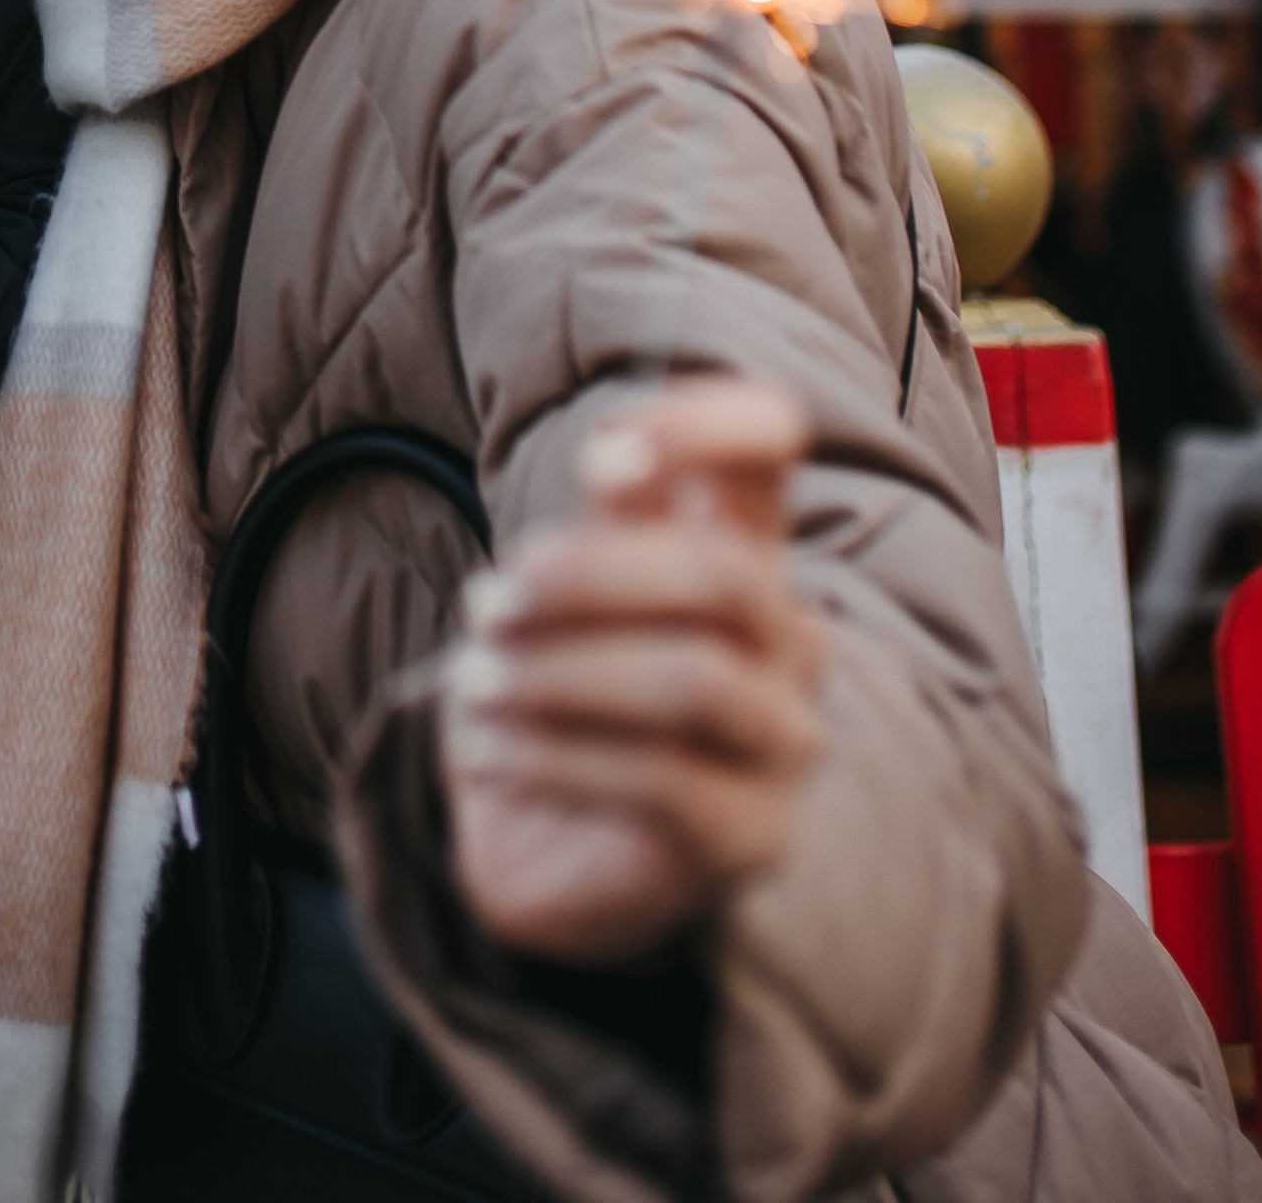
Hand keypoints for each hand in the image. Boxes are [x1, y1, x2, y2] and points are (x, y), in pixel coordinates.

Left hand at [436, 377, 825, 963]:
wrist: (541, 837)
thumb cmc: (561, 680)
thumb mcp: (567, 585)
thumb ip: (604, 519)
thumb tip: (617, 456)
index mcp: (744, 546)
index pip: (771, 446)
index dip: (703, 424)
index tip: (602, 458)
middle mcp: (788, 638)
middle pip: (725, 574)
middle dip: (585, 579)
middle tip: (483, 604)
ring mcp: (784, 741)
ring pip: (698, 681)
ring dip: (559, 673)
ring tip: (472, 683)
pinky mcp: (752, 835)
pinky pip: (663, 779)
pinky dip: (551, 754)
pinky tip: (483, 749)